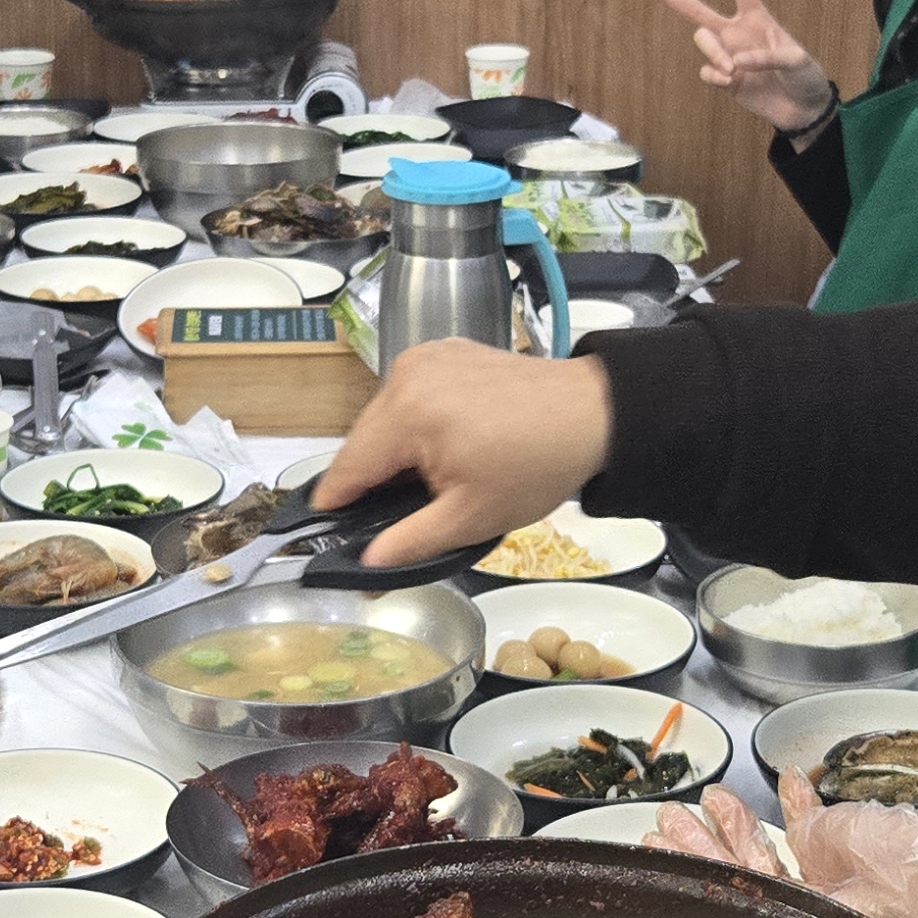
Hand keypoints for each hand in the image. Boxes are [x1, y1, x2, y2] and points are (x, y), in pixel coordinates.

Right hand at [317, 344, 613, 567]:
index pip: (347, 467)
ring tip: (432, 478)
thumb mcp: (471, 518)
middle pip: (362, 440)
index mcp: (408, 414)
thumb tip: (364, 568)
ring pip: (383, 417)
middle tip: (395, 515)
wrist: (593, 414)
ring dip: (394, 450)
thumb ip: (410, 542)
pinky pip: (408, 394)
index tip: (325, 533)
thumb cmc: (537, 466)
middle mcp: (405, 374)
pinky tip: (446, 444)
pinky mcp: (442, 350)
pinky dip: (415, 422)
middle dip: (372, 479)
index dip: (334, 505)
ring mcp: (424, 357)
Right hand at [639, 0, 835, 137]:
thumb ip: (768, 58)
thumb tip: (736, 62)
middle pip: (697, 9)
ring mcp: (728, 56)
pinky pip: (707, 71)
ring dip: (712, 52)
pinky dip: (715, 75)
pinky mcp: (725, 80)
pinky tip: (730, 80)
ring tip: (731, 69)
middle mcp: (737, 33)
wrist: (803, 109)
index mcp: (757, 18)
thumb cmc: (805, 77)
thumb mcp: (797, 61)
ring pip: (702, 41)